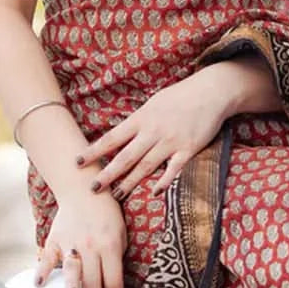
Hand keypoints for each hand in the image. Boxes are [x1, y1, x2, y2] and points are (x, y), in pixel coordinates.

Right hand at [35, 183, 126, 287]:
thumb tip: (111, 282)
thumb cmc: (107, 212)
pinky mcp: (55, 238)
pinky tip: (39, 285)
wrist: (83, 188)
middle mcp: (91, 245)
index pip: (114, 281)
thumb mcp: (121, 231)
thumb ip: (118, 254)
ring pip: (72, 269)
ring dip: (72, 287)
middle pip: (93, 281)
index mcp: (110, 245)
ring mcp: (72, 242)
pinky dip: (43, 270)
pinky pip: (48, 256)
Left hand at [76, 68, 231, 199]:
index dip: (94, 151)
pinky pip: (173, 169)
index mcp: (142, 118)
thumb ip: (139, 120)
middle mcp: (153, 131)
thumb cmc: (180, 96)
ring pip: (146, 166)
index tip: (78, 162)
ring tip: (116, 195)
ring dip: (130, 182)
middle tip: (93, 188)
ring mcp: (171, 141)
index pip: (112, 138)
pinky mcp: (188, 149)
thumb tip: (120, 135)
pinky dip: (164, 181)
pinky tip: (154, 192)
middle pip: (126, 156)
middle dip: (108, 173)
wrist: (210, 92)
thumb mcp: (154, 103)